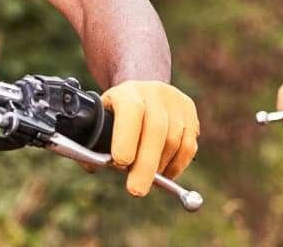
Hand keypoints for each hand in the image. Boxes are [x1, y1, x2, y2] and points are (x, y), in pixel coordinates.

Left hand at [100, 81, 199, 196]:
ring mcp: (175, 102)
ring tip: (146, 179)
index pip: (131, 110)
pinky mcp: (190, 114)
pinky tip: (163, 173)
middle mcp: (154, 92)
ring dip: (159, 166)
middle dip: (146, 164)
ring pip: (173, 140)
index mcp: (128, 92)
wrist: (143, 91)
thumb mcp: (101, 118)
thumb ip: (93, 142)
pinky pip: (188, 146)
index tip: (120, 163)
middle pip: (156, 129)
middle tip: (136, 190)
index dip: (127, 137)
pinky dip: (176, 166)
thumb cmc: (116, 113)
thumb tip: (92, 166)